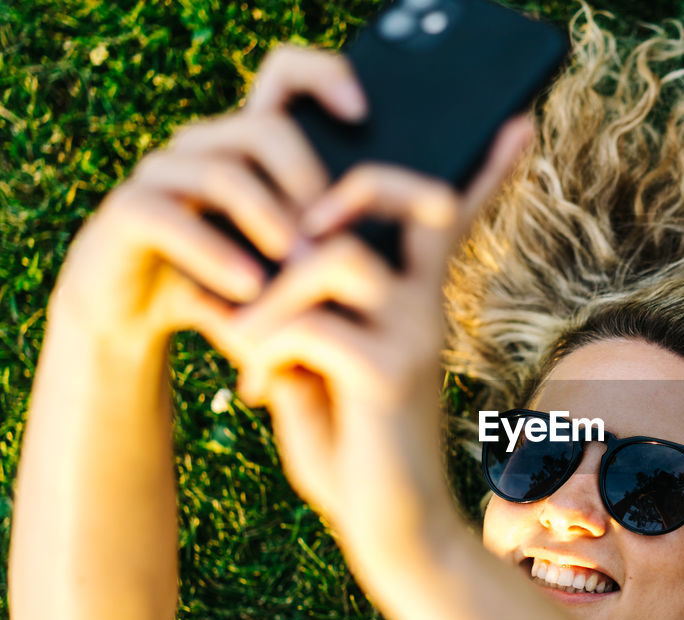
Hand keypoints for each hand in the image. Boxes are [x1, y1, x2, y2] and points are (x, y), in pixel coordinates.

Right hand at [47, 44, 366, 346]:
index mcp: (246, 147)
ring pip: (223, 173)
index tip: (362, 114)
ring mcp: (162, 173)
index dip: (322, 77)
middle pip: (265, 130)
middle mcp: (204, 146)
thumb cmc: (230, 287)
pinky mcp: (127, 210)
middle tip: (340, 237)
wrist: (139, 319)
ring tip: (306, 266)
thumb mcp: (287, 265)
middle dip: (309, 183)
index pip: (283, 78)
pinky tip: (252, 288)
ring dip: (272, 221)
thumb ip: (327, 239)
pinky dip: (216, 254)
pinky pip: (171, 217)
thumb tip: (397, 227)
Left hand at [200, 115, 535, 557]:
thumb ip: (296, 322)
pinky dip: (262, 348)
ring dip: (270, 295)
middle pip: (406, 199)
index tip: (518, 128)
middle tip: (303, 229)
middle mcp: (427, 308)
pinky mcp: (388, 374)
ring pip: (336, 258)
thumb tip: (243, 279)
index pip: (451, 217)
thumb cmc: (355, 457)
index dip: (482, 170)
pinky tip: (256, 392)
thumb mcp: (317, 376)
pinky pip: (307, 323)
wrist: (393, 535)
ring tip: (244, 344)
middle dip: (344, 190)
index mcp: (417, 302)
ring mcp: (415, 337)